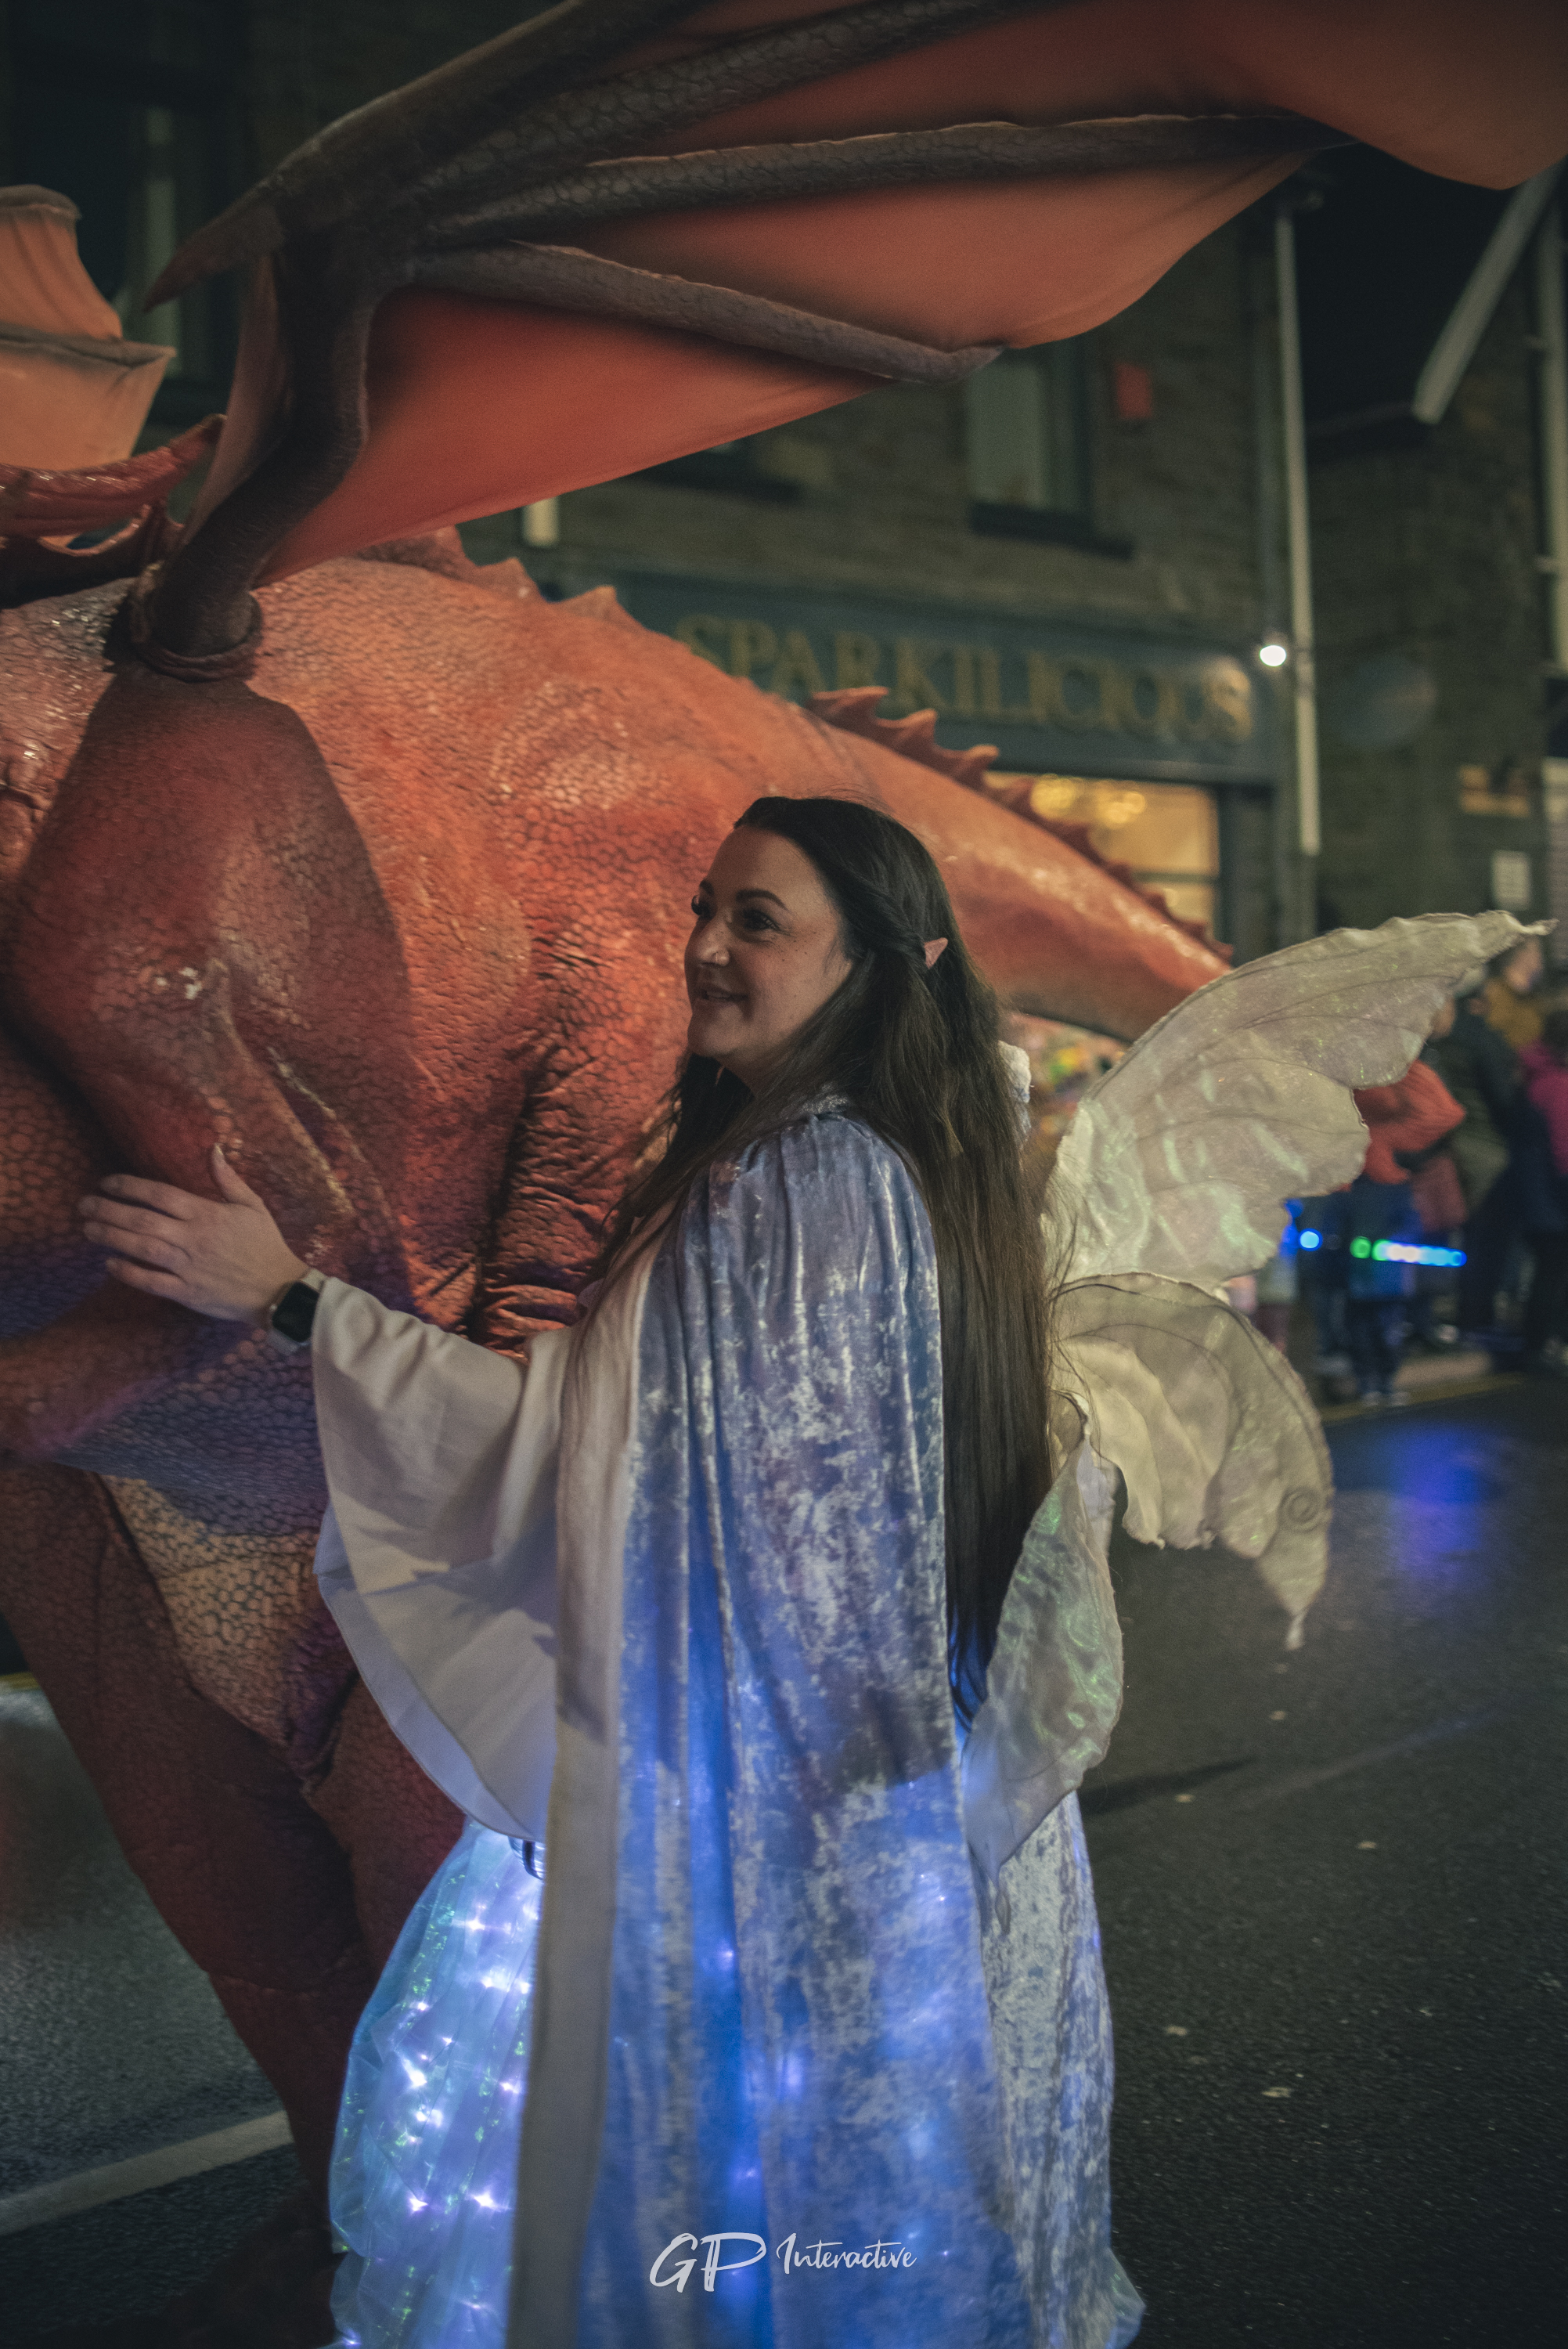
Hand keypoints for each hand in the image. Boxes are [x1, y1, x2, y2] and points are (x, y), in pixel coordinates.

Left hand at [79, 1146, 307, 1323]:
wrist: (280, 1289)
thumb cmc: (266, 1245)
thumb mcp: (253, 1206)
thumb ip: (228, 1179)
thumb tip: (214, 1149)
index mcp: (207, 1214)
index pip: (159, 1194)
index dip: (129, 1186)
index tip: (106, 1182)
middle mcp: (193, 1238)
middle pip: (142, 1220)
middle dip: (108, 1210)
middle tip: (84, 1205)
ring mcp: (188, 1267)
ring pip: (142, 1248)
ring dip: (112, 1237)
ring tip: (89, 1229)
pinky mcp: (188, 1292)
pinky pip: (152, 1282)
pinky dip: (129, 1273)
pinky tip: (110, 1264)